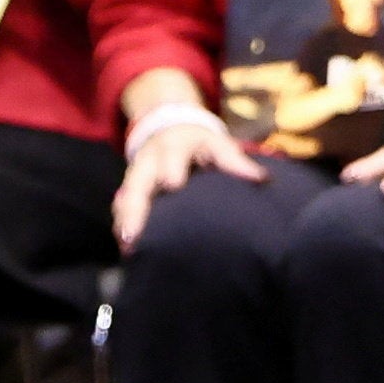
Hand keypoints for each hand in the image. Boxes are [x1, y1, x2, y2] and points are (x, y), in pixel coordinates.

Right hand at [114, 96, 252, 248]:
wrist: (171, 131)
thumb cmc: (201, 146)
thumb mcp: (218, 145)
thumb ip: (235, 161)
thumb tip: (262, 179)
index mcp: (173, 147)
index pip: (171, 156)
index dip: (171, 168)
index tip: (172, 184)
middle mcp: (149, 162)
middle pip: (136, 184)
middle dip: (134, 208)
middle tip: (134, 234)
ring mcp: (135, 178)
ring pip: (125, 200)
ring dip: (124, 223)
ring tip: (129, 248)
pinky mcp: (130, 193)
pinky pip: (121, 211)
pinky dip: (123, 228)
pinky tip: (129, 251)